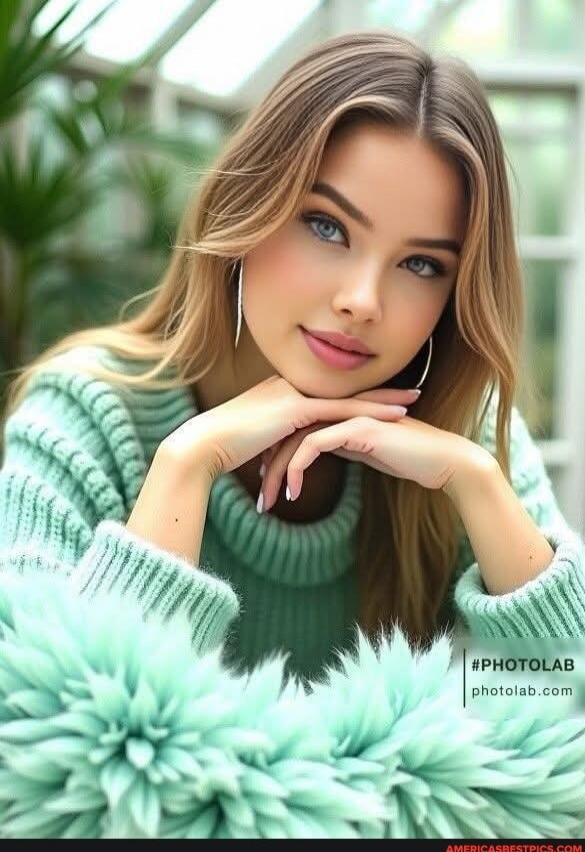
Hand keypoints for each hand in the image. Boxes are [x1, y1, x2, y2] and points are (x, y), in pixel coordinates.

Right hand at [159, 373, 418, 482]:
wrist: (202, 444)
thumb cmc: (223, 446)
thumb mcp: (256, 439)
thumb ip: (275, 439)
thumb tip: (287, 453)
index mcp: (283, 391)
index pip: (329, 392)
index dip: (357, 394)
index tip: (382, 397)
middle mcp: (291, 386)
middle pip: (345, 389)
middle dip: (380, 391)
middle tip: (411, 392)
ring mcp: (294, 395)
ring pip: (349, 397)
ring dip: (384, 400)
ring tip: (413, 401)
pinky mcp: (295, 410)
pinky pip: (341, 411)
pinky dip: (371, 412)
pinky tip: (394, 416)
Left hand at [258, 409, 481, 509]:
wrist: (443, 461)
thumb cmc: (409, 458)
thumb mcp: (366, 451)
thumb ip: (343, 446)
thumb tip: (320, 452)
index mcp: (338, 412)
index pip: (293, 430)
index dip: (274, 458)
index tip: (265, 486)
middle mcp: (339, 408)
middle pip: (287, 433)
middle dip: (268, 468)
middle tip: (259, 501)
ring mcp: (348, 414)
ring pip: (294, 440)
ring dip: (276, 473)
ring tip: (269, 502)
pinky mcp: (356, 428)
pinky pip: (313, 445)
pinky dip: (297, 468)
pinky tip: (294, 492)